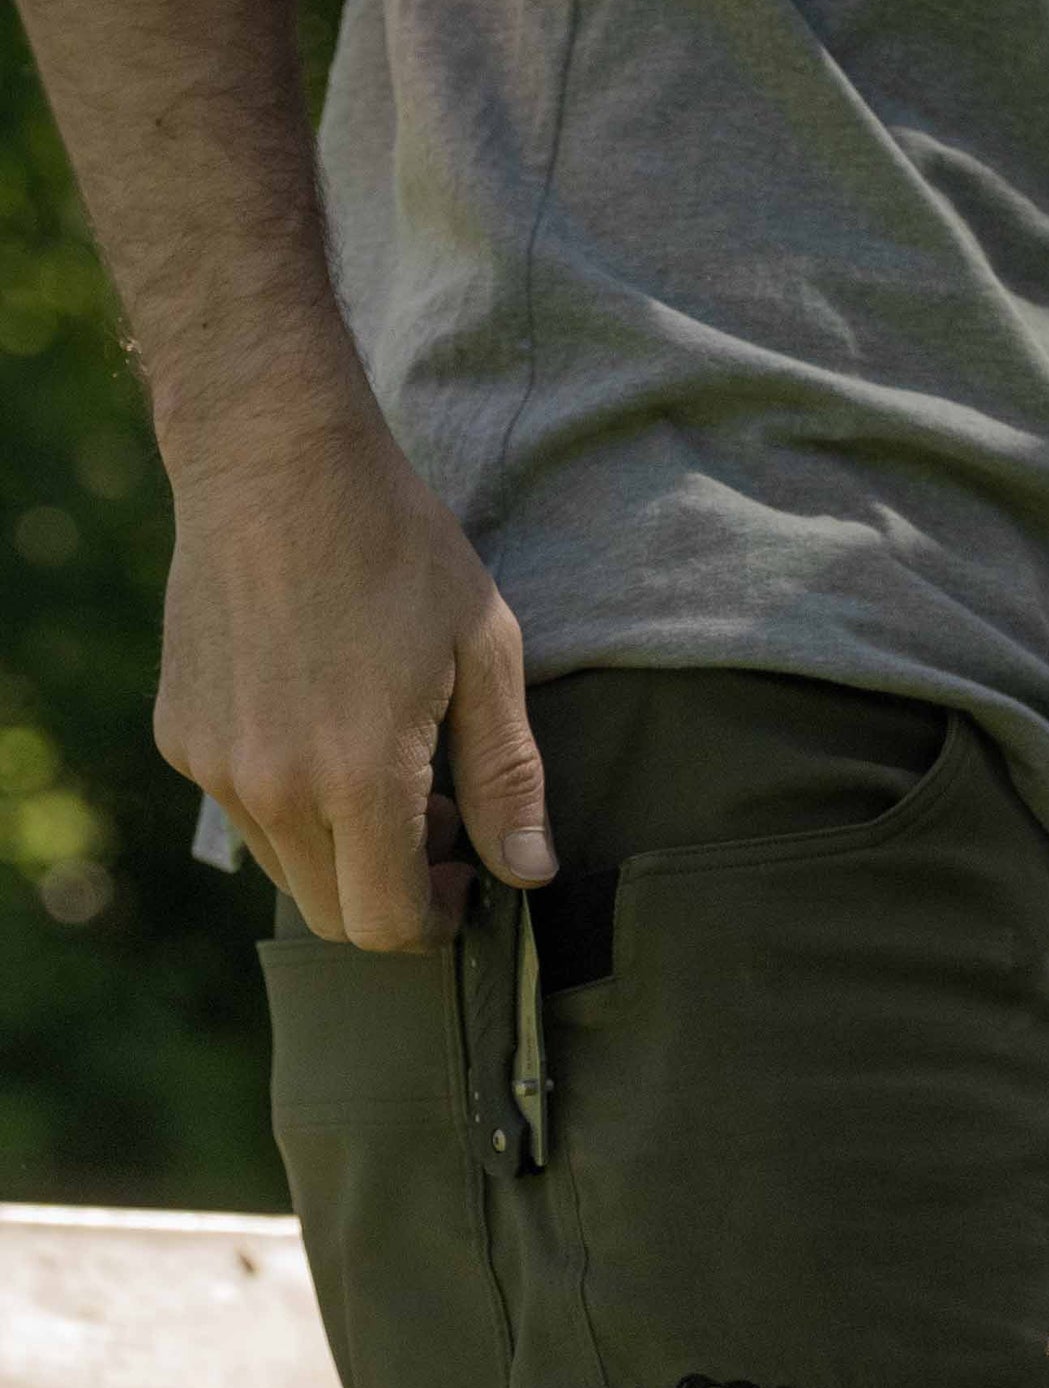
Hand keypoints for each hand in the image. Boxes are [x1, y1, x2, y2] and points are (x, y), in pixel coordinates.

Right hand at [153, 397, 554, 949]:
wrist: (275, 461)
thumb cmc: (396, 548)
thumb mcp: (484, 656)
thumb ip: (507, 778)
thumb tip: (528, 872)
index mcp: (356, 776)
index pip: (385, 926)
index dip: (434, 920)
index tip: (463, 874)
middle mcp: (273, 786)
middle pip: (333, 915)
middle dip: (392, 893)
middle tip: (437, 818)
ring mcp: (215, 764)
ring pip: (286, 871)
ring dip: (341, 851)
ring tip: (385, 767)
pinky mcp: (181, 735)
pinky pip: (243, 812)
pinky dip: (290, 804)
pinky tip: (325, 727)